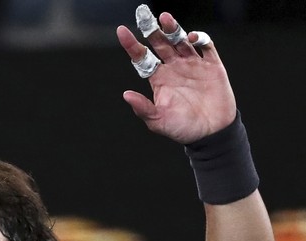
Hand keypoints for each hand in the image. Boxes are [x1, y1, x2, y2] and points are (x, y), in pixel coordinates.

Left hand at [118, 11, 236, 143]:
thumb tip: (125, 95)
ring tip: (165, 18)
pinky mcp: (212, 65)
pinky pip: (206, 46)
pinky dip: (200, 39)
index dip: (132, 44)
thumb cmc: (182, 129)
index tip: (122, 30)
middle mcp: (173, 68)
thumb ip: (143, 108)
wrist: (211, 133)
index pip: (142, 57)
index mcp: (158, 79)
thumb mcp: (158, 121)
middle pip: (160, 43)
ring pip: (180, 40)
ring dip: (173, 28)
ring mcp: (193, 64)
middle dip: (152, 29)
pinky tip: (192, 38)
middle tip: (144, 15)